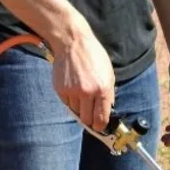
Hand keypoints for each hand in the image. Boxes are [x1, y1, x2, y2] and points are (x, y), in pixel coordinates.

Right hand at [50, 17, 115, 131]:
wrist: (72, 42)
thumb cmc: (93, 56)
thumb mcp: (109, 74)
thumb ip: (109, 94)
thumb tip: (107, 111)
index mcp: (102, 89)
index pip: (101, 118)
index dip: (101, 126)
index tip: (100, 127)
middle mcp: (87, 92)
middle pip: (87, 119)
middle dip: (90, 120)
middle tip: (90, 115)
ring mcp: (72, 91)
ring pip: (76, 112)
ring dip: (79, 108)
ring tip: (81, 95)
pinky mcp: (60, 89)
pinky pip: (67, 103)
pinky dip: (70, 100)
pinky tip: (73, 88)